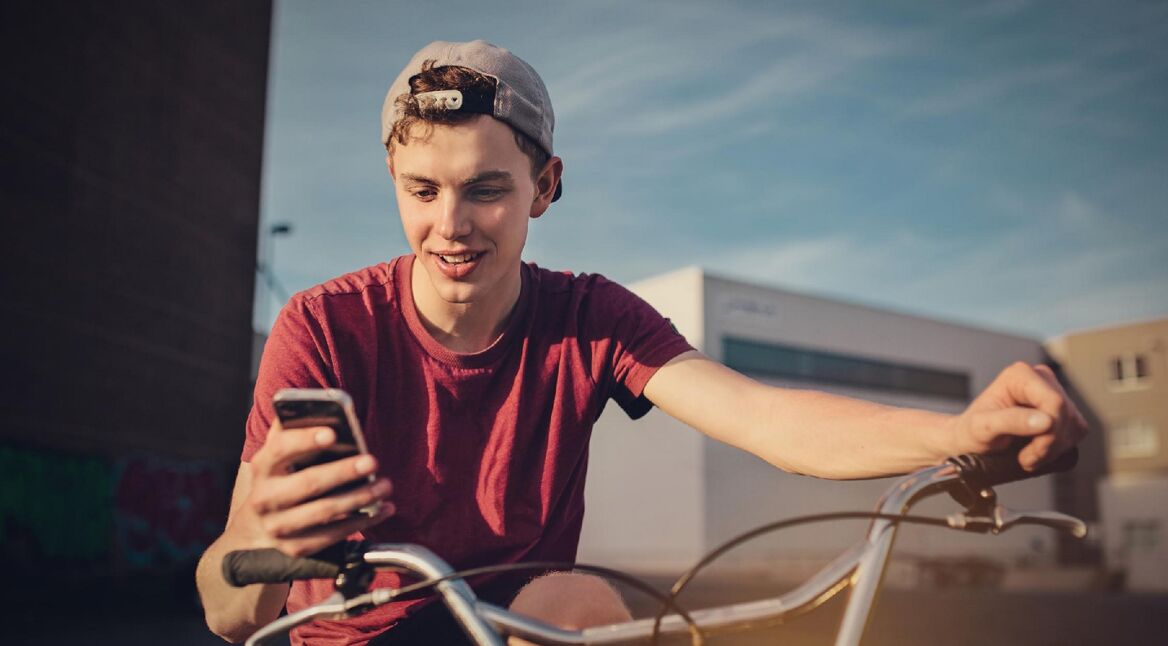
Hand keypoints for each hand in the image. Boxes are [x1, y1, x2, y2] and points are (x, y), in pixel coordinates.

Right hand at [227, 420, 394, 556]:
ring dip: (360, 497)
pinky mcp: (296, 548)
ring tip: (385, 485)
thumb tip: (318, 401)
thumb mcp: (278, 454)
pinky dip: (363, 521)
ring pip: (325, 511)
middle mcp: (266, 498)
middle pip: (308, 483)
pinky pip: (334, 535)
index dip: (306, 439)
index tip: (333, 433)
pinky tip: (383, 509)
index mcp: (263, 467)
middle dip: (343, 472)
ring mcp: (280, 526)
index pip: (281, 449)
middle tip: (372, 461)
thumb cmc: (280, 479)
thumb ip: (292, 428)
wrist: (256, 529)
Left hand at [949, 362, 1088, 470]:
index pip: (1054, 403)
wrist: (971, 441)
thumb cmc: (972, 432)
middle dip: (1050, 444)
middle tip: (1026, 458)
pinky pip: (1077, 430)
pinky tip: (1038, 451)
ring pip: (1075, 424)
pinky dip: (1061, 447)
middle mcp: (1039, 378)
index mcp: (1020, 375)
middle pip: (1066, 415)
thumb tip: (1046, 420)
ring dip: (1055, 448)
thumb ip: (1011, 421)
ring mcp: (1053, 392)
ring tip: (1028, 455)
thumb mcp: (983, 428)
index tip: (1028, 453)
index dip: (1048, 433)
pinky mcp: (1062, 409)